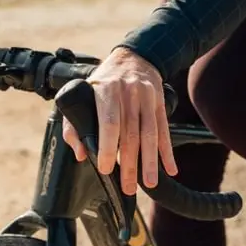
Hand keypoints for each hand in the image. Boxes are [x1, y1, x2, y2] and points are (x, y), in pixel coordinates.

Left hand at [62, 47, 177, 195]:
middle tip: (128, 187)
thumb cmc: (105, 81)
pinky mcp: (160, 104)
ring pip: (150, 134)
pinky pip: (164, 130)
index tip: (106, 168)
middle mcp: (128, 94)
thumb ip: (74, 124)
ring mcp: (147, 98)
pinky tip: (170, 168)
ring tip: (149, 183)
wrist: (135, 58)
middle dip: (130, 164)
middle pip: (131, 134)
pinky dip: (167, 151)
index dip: (109, 147)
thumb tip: (80, 153)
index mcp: (106, 90)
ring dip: (150, 162)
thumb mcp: (83, 94)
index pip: (110, 122)